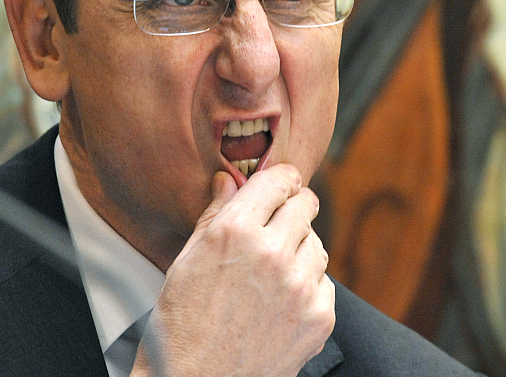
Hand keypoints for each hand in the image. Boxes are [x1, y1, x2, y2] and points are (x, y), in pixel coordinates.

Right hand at [131, 164, 333, 376]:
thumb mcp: (187, 261)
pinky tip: (279, 303)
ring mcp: (300, 287)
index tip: (282, 185)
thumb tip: (229, 179)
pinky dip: (307, 287)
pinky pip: (324, 283)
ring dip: (299, 251)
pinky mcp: (319, 317)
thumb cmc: (181, 326)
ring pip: (316, 244)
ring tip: (270, 275)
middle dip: (293, 209)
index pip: (279, 180)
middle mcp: (273, 253)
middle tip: (278, 225)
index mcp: (236, 231)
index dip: (281, 179)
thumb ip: (214, 214)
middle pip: (306, 206)